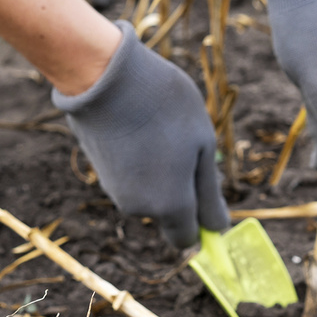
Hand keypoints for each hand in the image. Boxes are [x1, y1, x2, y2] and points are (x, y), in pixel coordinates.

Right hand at [52, 22, 228, 247]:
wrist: (104, 77)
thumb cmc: (165, 107)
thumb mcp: (203, 146)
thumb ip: (209, 194)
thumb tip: (217, 229)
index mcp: (170, 206)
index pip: (186, 239)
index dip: (201, 225)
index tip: (209, 197)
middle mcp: (139, 209)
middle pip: (169, 216)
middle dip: (183, 194)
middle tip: (190, 149)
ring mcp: (115, 191)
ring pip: (150, 195)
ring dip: (162, 174)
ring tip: (162, 131)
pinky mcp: (100, 172)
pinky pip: (131, 178)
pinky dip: (142, 162)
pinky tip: (142, 130)